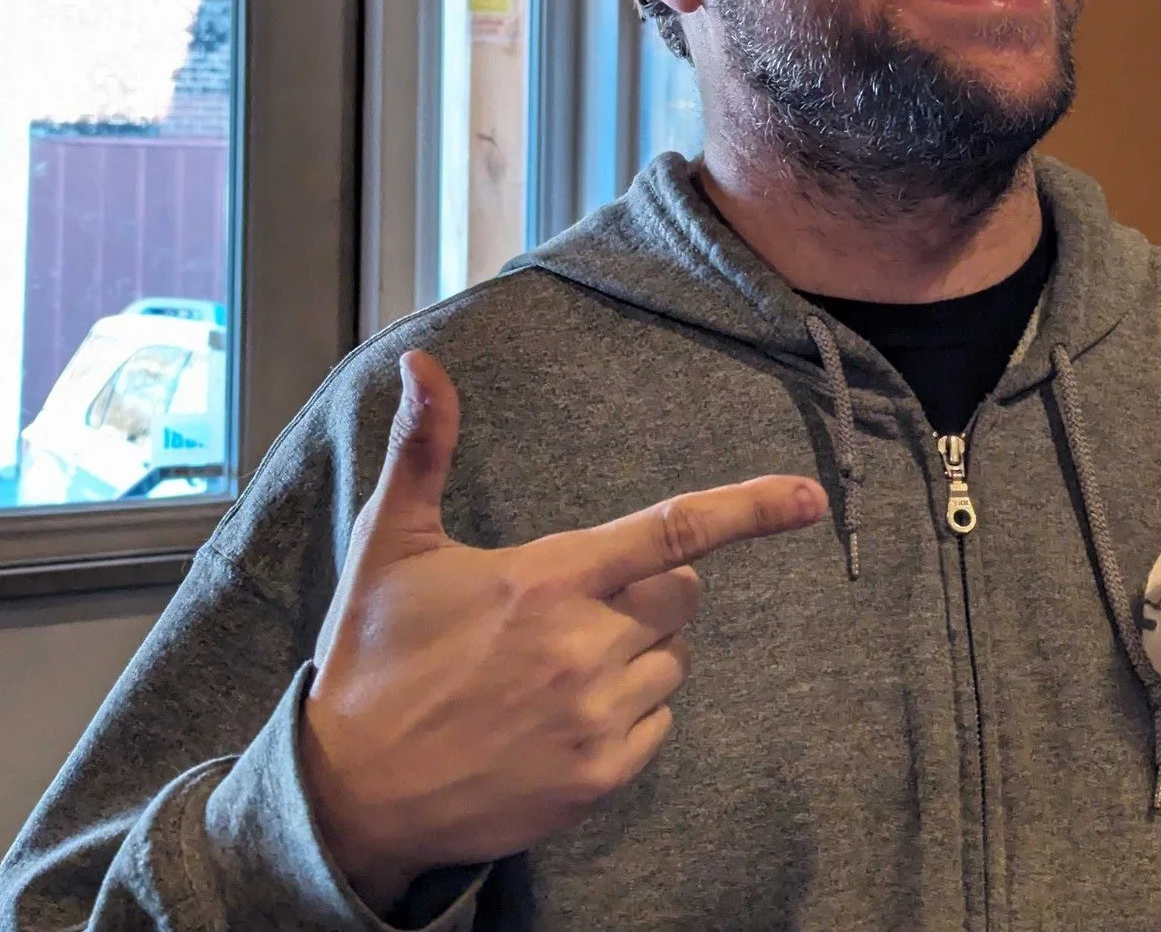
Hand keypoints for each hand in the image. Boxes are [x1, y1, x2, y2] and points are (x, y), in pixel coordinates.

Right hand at [301, 351, 827, 912]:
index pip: (673, 531)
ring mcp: (596, 717)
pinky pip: (659, 723)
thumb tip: (424, 364)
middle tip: (573, 607)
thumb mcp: (390, 546)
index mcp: (548, 580)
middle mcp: (585, 647)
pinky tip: (561, 715)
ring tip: (554, 666)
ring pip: (674, 660)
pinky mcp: (600, 777)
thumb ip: (422, 449)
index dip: (751, 508)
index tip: (811, 497)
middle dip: (647, 590)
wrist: (350, 797)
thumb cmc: (371, 660)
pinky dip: (628, 712)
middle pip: (682, 596)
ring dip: (638, 652)